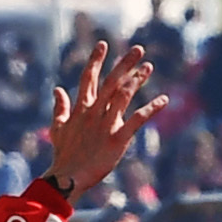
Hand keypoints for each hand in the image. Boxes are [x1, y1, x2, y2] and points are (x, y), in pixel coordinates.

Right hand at [42, 44, 162, 202]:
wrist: (68, 177)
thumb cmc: (64, 154)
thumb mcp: (58, 128)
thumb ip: (60, 107)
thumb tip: (57, 89)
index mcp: (81, 108)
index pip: (88, 78)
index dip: (96, 60)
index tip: (103, 44)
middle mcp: (94, 112)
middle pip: (111, 81)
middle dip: (125, 64)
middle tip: (139, 49)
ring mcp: (106, 124)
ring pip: (123, 96)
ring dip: (138, 80)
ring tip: (149, 67)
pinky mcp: (117, 138)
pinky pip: (137, 120)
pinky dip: (151, 109)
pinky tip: (163, 100)